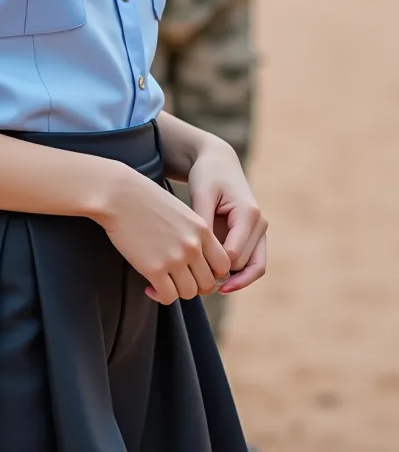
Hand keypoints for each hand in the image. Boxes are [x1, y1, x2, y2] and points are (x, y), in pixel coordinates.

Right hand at [96, 164, 232, 305]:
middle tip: (177, 280)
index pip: (223, 265)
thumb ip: (193, 235)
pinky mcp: (154, 268)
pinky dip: (160, 296)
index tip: (196, 273)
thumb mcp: (180, 212)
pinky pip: (168, 297)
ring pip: (189, 293)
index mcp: (202, 230)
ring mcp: (174, 258)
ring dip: (177, 292)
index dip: (212, 274)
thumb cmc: (145, 200)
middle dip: (194, 286)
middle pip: (208, 284)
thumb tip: (197, 261)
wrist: (117, 195)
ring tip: (163, 283)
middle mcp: (193, 246)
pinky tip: (150, 286)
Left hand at [186, 137, 267, 294]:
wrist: (218, 162)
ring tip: (205, 289)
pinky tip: (216, 282)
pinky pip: (252, 263)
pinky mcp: (255, 236)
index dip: (214, 267)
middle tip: (193, 283)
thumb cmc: (207, 176)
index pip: (234, 254)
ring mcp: (260, 231)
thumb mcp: (201, 195)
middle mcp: (260, 224)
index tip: (190, 273)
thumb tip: (201, 255)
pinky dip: (238, 275)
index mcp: (248, 214)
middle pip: (244, 265)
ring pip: (253, 268)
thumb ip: (203, 223)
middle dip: (222, 275)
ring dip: (233, 279)